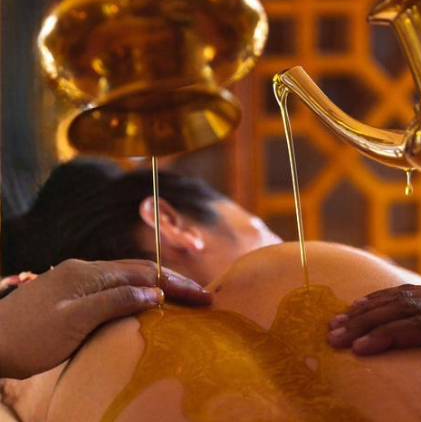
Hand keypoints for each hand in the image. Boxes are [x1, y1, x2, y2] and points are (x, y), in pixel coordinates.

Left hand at [0, 259, 211, 378]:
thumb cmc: (27, 338)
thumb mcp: (75, 321)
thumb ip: (116, 301)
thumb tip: (155, 291)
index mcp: (89, 273)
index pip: (145, 273)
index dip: (177, 284)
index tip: (204, 298)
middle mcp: (85, 270)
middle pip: (139, 270)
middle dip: (173, 282)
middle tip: (202, 298)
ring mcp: (76, 280)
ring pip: (127, 278)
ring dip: (156, 286)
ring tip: (182, 300)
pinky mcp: (69, 294)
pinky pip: (113, 288)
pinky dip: (137, 293)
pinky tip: (144, 304)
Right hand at [327, 284, 420, 395]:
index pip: (419, 327)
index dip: (387, 336)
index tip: (359, 348)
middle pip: (401, 309)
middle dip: (364, 322)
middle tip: (333, 336)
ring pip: (398, 298)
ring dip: (365, 309)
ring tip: (335, 322)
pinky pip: (404, 292)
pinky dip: (378, 298)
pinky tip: (357, 306)